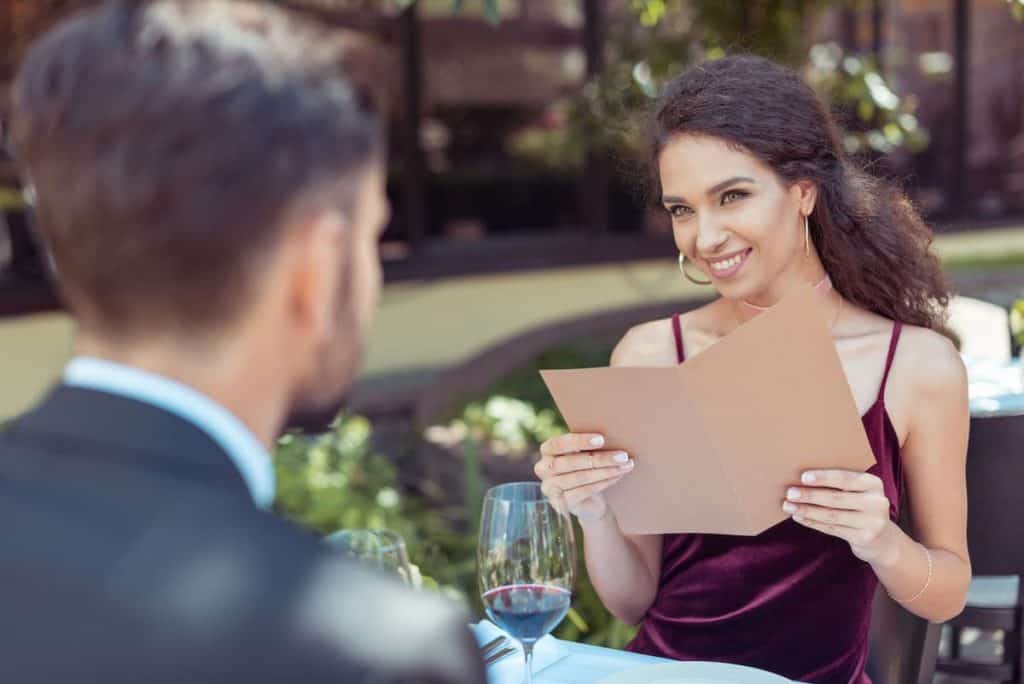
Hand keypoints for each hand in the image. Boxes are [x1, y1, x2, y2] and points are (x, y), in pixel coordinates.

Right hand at [534, 433, 634, 521]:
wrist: (589, 499)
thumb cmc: (587, 467)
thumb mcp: (585, 453)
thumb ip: (589, 446)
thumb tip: (613, 436)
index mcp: (547, 450)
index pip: (559, 443)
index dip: (579, 441)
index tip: (601, 439)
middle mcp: (543, 468)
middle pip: (570, 462)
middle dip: (599, 458)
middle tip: (622, 455)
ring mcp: (550, 488)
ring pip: (579, 477)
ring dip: (606, 471)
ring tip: (625, 465)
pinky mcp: (561, 503)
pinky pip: (584, 491)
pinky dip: (603, 482)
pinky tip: (617, 476)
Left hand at [783, 469, 897, 564]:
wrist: (884, 540)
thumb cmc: (862, 508)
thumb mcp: (859, 492)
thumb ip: (841, 484)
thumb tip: (802, 477)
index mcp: (873, 484)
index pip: (845, 478)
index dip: (823, 477)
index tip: (803, 477)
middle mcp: (876, 502)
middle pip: (836, 498)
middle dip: (810, 495)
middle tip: (790, 493)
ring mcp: (872, 522)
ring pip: (832, 515)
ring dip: (807, 510)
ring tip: (788, 506)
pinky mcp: (864, 538)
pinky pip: (832, 528)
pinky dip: (813, 522)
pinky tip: (799, 517)